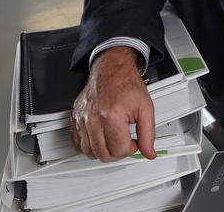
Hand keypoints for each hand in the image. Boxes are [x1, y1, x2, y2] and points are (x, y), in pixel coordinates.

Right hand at [71, 46, 155, 161]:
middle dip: (118, 152)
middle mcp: (94, 118)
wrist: (111, 69)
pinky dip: (89, 146)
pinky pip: (77, 144)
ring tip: (113, 140)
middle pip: (103, 155)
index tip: (134, 141)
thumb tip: (149, 153)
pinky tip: (100, 139)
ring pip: (89, 152)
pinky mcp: (74, 119)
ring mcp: (82, 119)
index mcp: (112, 115)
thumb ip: (148, 134)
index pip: (119, 150)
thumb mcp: (146, 108)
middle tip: (125, 142)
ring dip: (104, 151)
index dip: (131, 149)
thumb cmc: (127, 84)